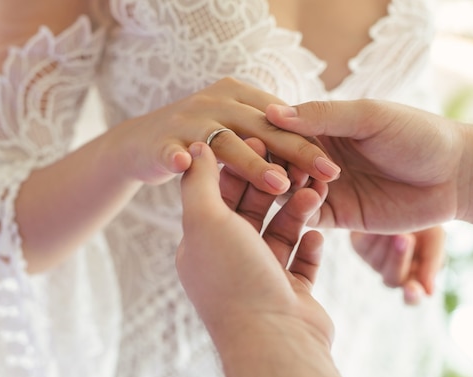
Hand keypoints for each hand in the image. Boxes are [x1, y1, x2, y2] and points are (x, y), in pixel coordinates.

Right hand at [115, 77, 340, 194]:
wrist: (140, 142)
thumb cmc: (198, 135)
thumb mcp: (237, 124)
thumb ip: (268, 130)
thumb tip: (312, 142)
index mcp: (241, 97)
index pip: (281, 120)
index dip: (306, 143)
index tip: (333, 168)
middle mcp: (218, 103)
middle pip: (262, 130)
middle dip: (294, 152)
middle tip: (323, 175)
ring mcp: (189, 122)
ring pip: (226, 143)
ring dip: (252, 163)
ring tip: (279, 184)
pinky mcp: (162, 143)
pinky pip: (171, 150)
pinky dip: (177, 155)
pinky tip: (185, 163)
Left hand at [176, 140, 331, 347]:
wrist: (274, 341)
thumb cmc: (235, 278)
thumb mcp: (206, 221)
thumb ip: (201, 182)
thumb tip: (198, 147)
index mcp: (202, 245)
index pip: (219, 195)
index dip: (239, 167)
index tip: (261, 143)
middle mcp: (229, 262)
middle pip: (251, 212)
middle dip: (273, 186)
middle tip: (295, 162)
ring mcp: (261, 279)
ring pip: (280, 233)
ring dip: (297, 212)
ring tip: (315, 193)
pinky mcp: (291, 295)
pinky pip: (301, 261)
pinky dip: (309, 245)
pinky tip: (318, 233)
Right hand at [267, 100, 462, 231]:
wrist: (456, 175)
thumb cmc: (417, 134)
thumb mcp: (370, 117)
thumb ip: (324, 115)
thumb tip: (272, 112)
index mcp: (324, 127)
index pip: (282, 130)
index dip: (269, 135)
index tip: (257, 138)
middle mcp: (319, 157)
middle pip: (280, 162)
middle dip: (273, 164)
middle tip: (274, 167)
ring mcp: (327, 187)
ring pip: (288, 190)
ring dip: (284, 187)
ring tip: (289, 184)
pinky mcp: (338, 216)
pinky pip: (308, 216)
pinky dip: (301, 210)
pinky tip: (308, 202)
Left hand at [350, 226, 444, 304]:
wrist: (402, 197)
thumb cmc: (424, 220)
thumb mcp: (435, 237)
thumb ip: (433, 262)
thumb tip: (429, 294)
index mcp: (415, 275)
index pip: (412, 297)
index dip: (412, 296)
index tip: (413, 290)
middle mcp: (392, 271)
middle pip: (392, 279)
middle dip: (398, 259)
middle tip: (404, 238)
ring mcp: (373, 261)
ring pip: (377, 263)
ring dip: (387, 243)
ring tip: (397, 223)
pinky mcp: (358, 246)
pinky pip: (364, 247)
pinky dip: (374, 235)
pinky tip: (381, 223)